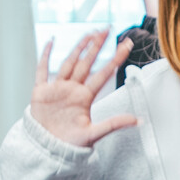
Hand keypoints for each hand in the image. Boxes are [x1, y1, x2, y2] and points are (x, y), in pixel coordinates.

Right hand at [28, 33, 140, 148]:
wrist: (46, 149)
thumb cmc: (69, 144)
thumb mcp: (94, 134)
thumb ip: (114, 124)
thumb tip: (138, 121)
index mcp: (85, 97)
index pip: (103, 73)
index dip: (115, 59)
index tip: (126, 44)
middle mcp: (72, 89)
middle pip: (87, 63)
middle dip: (97, 46)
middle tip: (106, 29)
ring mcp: (57, 88)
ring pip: (69, 62)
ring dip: (78, 47)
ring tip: (89, 33)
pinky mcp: (41, 91)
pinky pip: (42, 70)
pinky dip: (45, 56)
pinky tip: (51, 41)